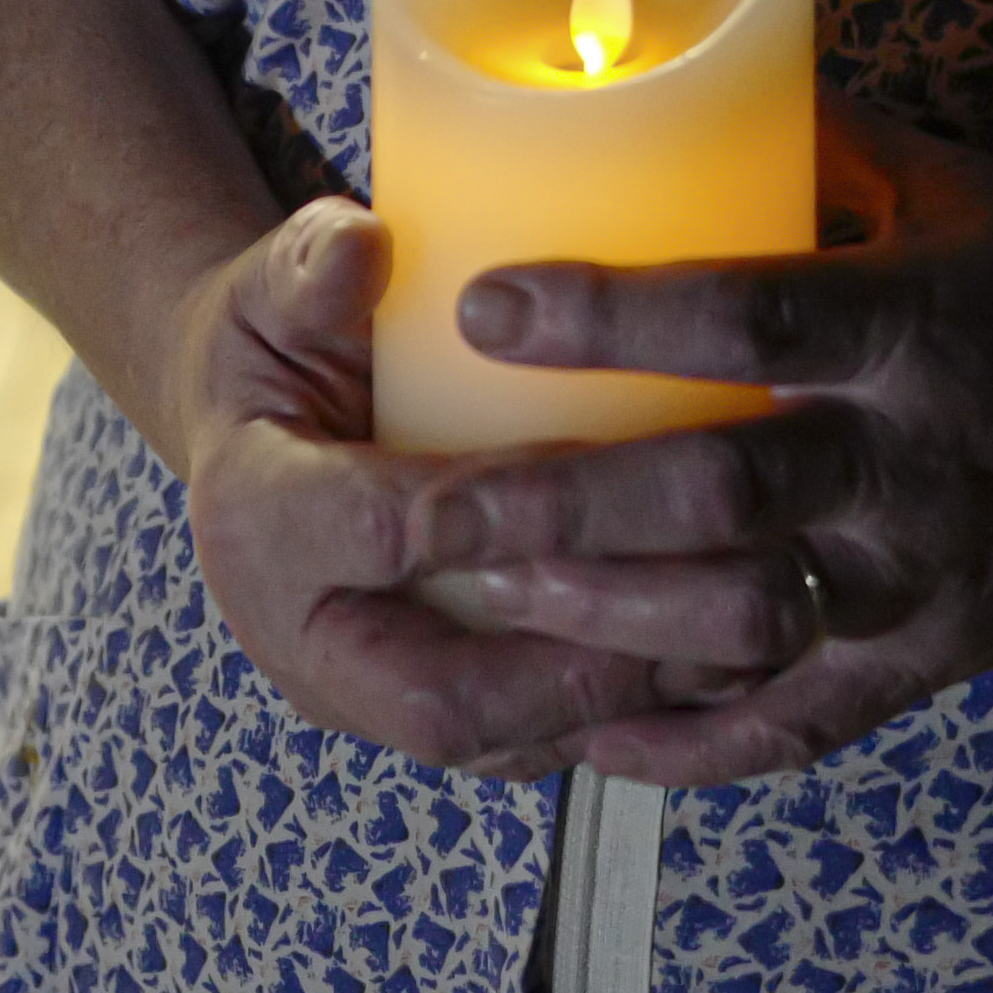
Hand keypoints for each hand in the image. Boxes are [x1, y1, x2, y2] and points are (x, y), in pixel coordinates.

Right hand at [162, 201, 691, 780]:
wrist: (256, 443)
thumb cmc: (283, 352)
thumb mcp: (274, 290)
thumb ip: (313, 264)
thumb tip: (366, 244)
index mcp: (258, 524)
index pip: (375, 536)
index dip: (491, 506)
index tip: (599, 457)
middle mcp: (305, 641)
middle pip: (442, 701)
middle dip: (578, 659)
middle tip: (699, 592)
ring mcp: (370, 703)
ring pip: (501, 745)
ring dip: (623, 700)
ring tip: (736, 632)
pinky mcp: (435, 722)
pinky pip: (533, 748)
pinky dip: (627, 718)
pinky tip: (722, 661)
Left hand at [404, 99, 992, 787]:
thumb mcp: (963, 188)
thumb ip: (823, 140)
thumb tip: (677, 69)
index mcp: (919, 328)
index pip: (752, 318)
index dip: (616, 315)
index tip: (487, 303)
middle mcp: (913, 470)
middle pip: (717, 497)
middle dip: (556, 506)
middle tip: (422, 502)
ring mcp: (919, 587)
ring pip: (736, 626)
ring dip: (594, 623)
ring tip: (465, 601)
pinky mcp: (924, 669)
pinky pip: (787, 730)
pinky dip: (677, 742)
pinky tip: (572, 734)